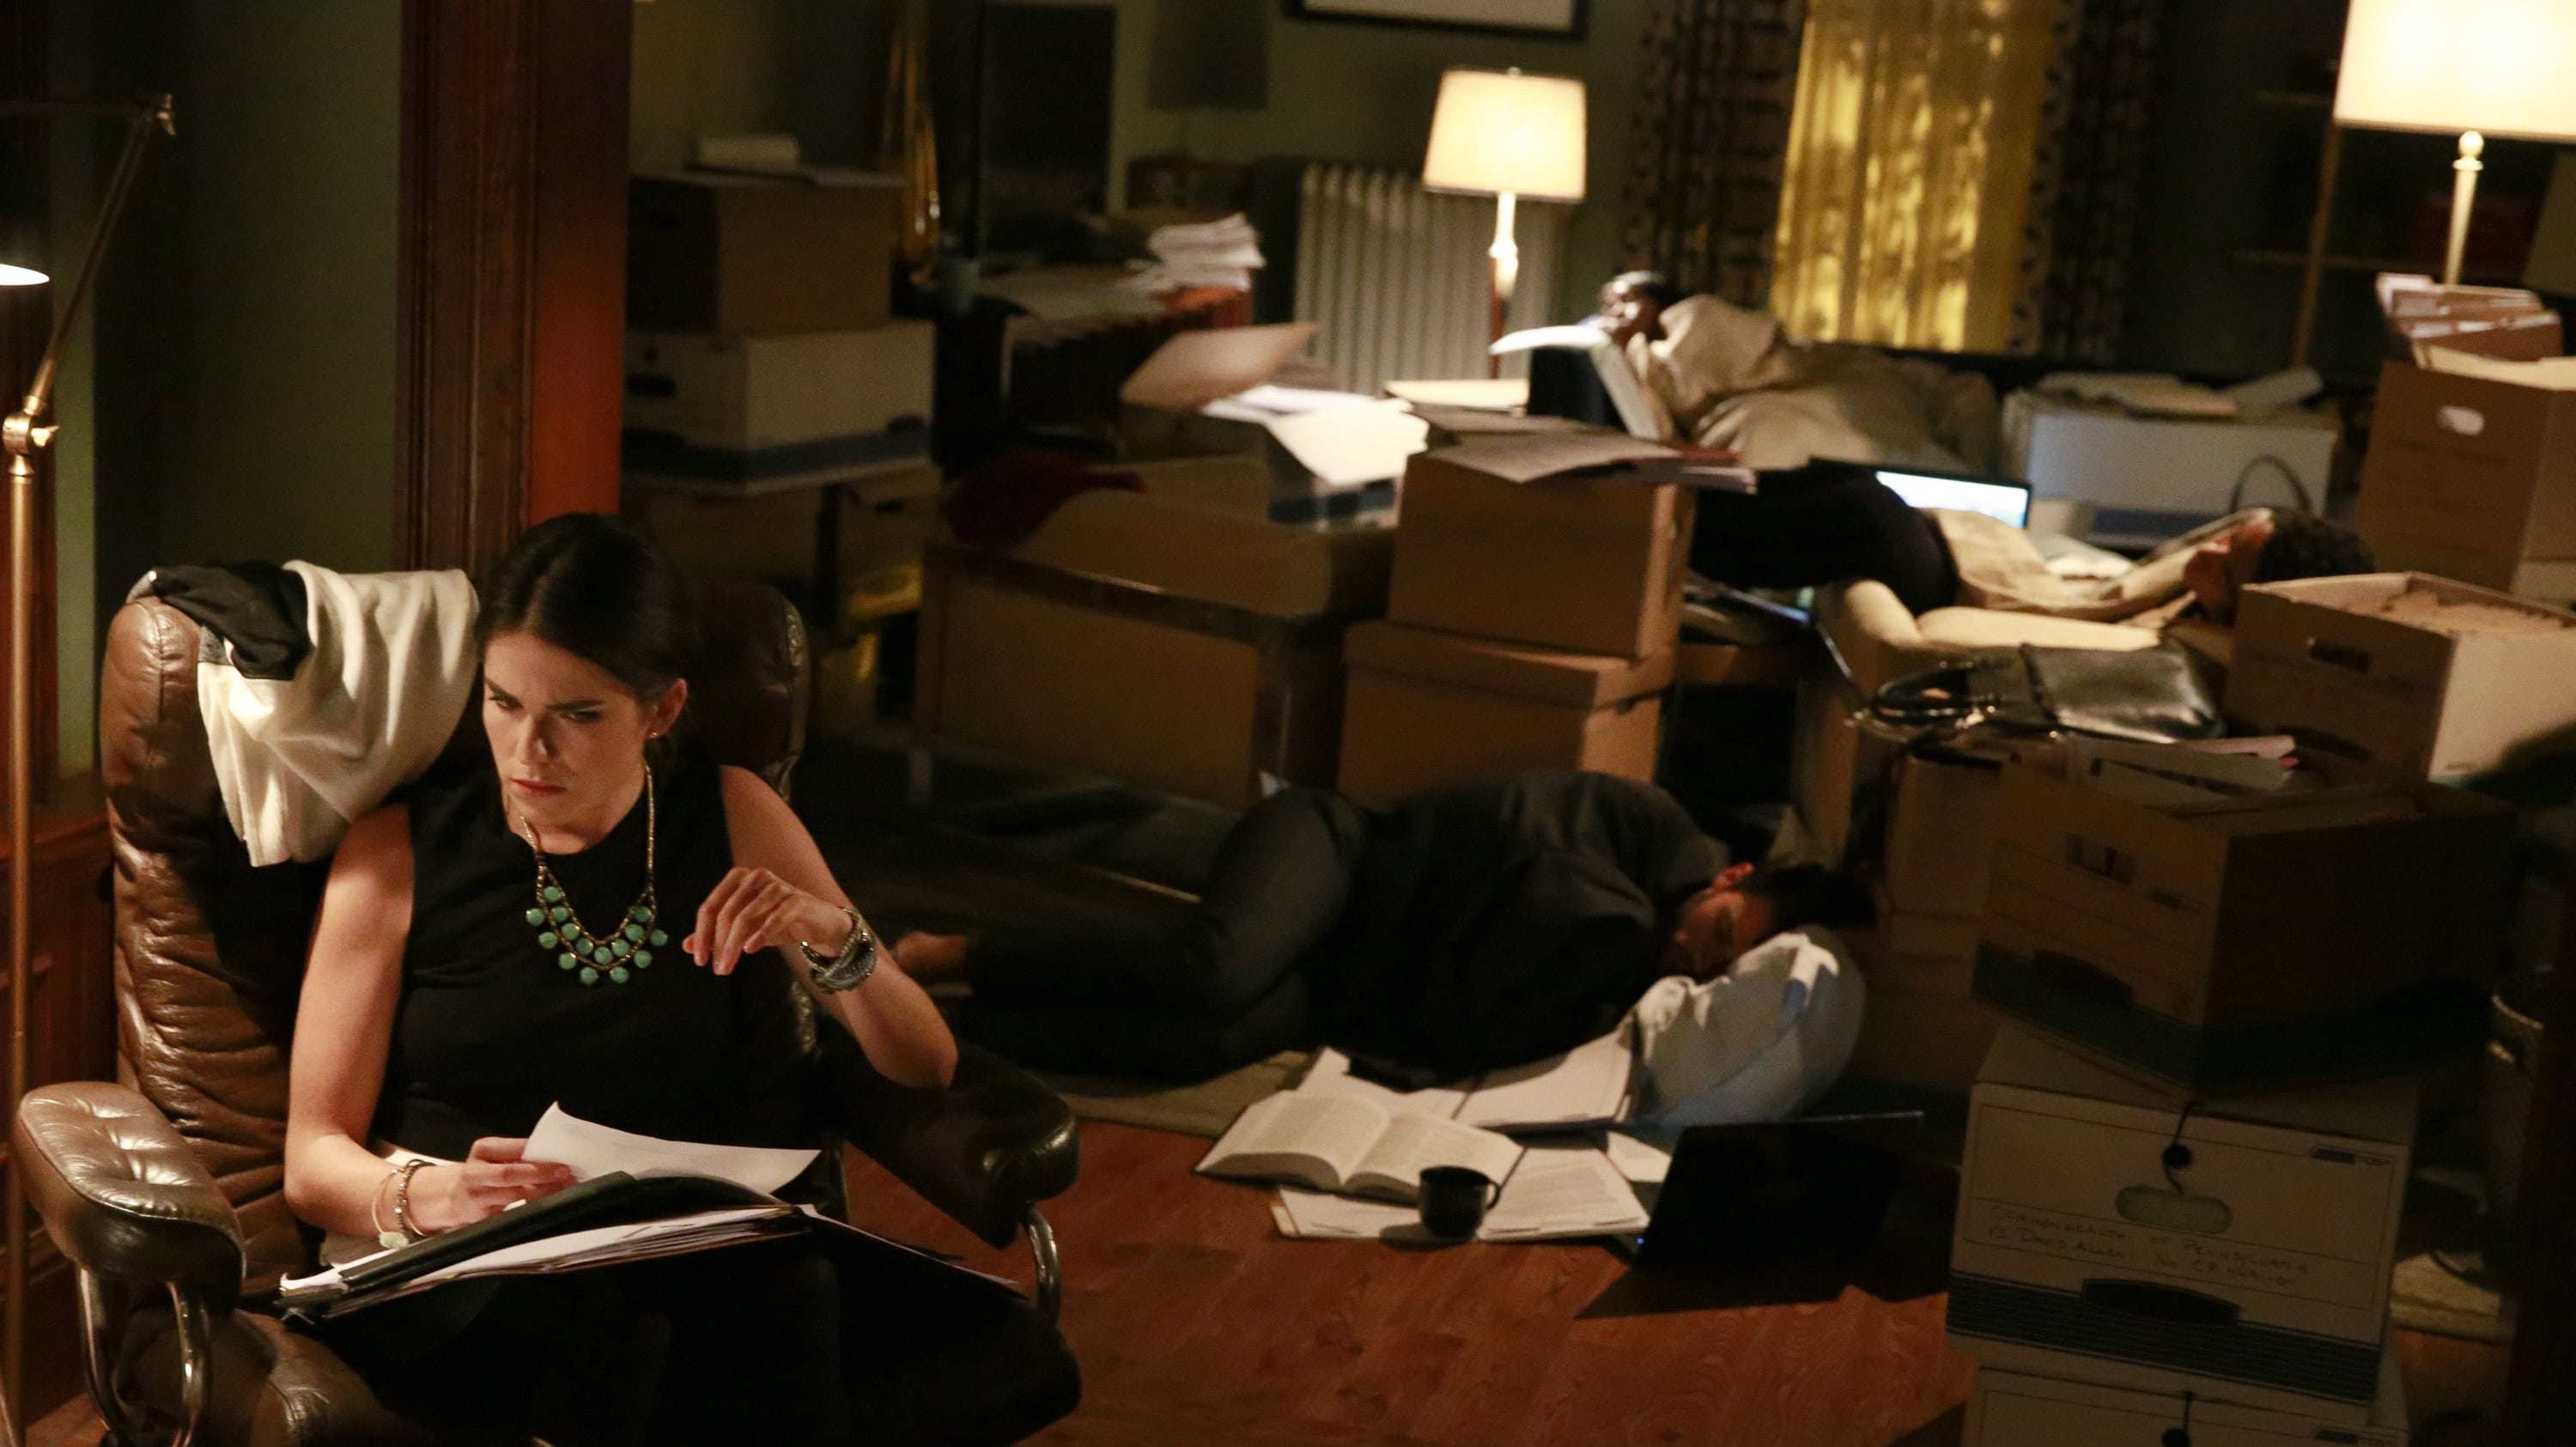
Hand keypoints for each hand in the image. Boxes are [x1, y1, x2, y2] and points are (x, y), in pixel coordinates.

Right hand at [408, 1137, 577, 1233]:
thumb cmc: (482, 1172)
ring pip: (513, 1195)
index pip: (514, 1149)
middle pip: (510, 1174)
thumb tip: (554, 1156)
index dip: (538, 1155)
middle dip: (540, 1174)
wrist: (450, 1197)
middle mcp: (476, 1173)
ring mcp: (477, 1197)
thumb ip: (518, 1155)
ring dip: (543, 1192)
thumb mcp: (494, 1155)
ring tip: (565, 1188)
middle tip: (565, 1174)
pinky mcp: (482, 1217)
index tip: (562, 1158)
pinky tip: (551, 1203)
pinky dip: (534, 1207)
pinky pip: (513, 1211)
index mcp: (483, 1149)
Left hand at [686, 866, 847, 975]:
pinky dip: (759, 935)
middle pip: (726, 913)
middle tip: (717, 969)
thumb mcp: (743, 930)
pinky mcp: (796, 899)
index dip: (701, 934)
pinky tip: (750, 950)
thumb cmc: (777, 922)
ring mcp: (777, 886)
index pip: (710, 907)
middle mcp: (756, 877)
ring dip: (733, 945)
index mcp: (738, 878)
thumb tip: (687, 946)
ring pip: (745, 917)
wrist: (817, 923)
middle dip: (718, 944)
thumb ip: (716, 935)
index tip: (699, 960)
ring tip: (728, 966)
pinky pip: (773, 918)